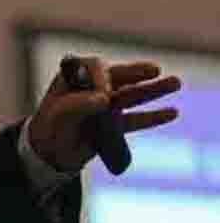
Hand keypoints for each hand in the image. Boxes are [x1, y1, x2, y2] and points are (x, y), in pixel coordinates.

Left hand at [28, 55, 180, 171]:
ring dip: (152, 90)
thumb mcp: (59, 115)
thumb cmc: (48, 129)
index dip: (102, 76)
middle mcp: (90, 88)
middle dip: (137, 72)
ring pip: (131, 95)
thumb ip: (79, 105)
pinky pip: (135, 119)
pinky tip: (172, 112)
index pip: (92, 67)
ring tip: (176, 83)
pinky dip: (152, 116)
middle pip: (117, 76)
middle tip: (156, 69)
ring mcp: (103, 106)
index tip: (104, 93)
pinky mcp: (112, 125)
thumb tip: (104, 97)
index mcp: (72, 79)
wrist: (48, 155)